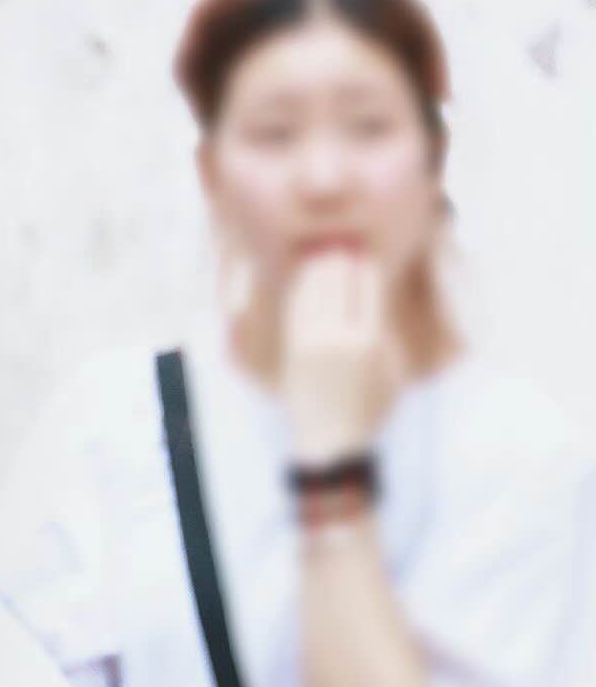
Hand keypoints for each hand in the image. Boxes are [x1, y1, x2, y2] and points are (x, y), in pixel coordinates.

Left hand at [281, 248, 402, 462]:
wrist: (333, 440)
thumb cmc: (371, 406)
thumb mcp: (393, 370)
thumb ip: (385, 332)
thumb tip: (374, 292)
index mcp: (369, 342)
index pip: (366, 289)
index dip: (364, 267)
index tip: (363, 255)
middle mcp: (339, 340)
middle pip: (337, 284)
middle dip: (340, 260)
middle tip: (342, 245)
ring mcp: (312, 345)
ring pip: (313, 292)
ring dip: (317, 268)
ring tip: (323, 253)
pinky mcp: (293, 350)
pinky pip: (296, 309)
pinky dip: (301, 288)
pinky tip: (305, 277)